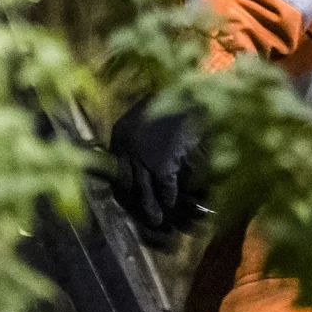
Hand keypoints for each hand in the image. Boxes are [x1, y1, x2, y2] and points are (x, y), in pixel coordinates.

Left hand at [102, 100, 207, 236]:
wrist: (194, 89)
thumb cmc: (177, 99)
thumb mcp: (151, 114)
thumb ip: (142, 135)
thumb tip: (144, 162)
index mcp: (121, 132)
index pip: (116, 168)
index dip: (124, 186)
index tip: (129, 199)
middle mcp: (126, 146)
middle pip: (126, 183)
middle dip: (133, 202)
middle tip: (142, 215)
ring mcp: (142, 156)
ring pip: (143, 190)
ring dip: (150, 208)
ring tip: (157, 222)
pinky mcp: (161, 163)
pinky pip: (164, 187)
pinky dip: (169, 198)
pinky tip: (172, 205)